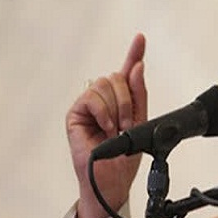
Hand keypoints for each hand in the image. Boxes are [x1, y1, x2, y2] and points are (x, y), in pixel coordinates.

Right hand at [66, 33, 147, 217]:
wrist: (112, 180)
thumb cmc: (125, 156)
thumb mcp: (141, 122)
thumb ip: (139, 94)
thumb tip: (137, 67)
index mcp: (122, 99)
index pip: (127, 71)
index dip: (134, 52)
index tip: (141, 37)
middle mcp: (104, 99)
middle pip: (116, 76)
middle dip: (128, 101)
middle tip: (128, 124)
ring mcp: (89, 105)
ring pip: (105, 84)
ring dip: (117, 109)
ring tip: (116, 130)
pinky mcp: (76, 113)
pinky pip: (91, 97)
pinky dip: (103, 111)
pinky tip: (104, 128)